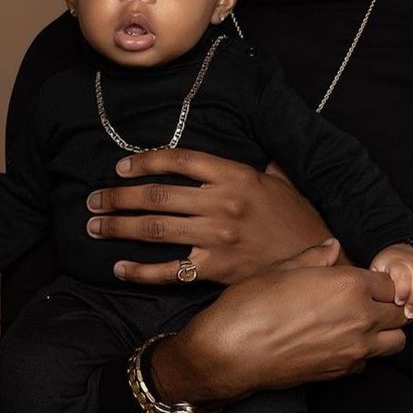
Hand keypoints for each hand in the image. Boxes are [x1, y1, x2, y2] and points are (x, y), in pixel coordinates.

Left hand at [86, 149, 330, 284]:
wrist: (319, 261)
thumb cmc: (296, 218)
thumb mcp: (278, 179)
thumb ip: (254, 162)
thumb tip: (247, 141)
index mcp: (235, 175)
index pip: (179, 160)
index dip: (145, 161)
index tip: (122, 167)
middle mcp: (222, 203)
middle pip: (157, 196)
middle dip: (118, 196)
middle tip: (93, 199)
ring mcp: (217, 238)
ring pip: (155, 229)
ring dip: (119, 226)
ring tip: (94, 226)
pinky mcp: (216, 271)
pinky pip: (168, 270)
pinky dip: (139, 270)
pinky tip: (119, 267)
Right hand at [148, 241, 409, 405]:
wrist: (230, 351)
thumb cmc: (251, 304)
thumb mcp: (283, 269)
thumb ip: (316, 258)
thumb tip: (333, 246)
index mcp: (349, 285)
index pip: (391, 283)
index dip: (380, 279)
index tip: (367, 279)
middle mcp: (360, 318)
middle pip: (401, 312)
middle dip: (390, 304)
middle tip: (368, 299)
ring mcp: (354, 349)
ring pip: (397, 341)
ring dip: (387, 330)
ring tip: (361, 321)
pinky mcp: (342, 372)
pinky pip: (370, 360)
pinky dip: (365, 351)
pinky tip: (341, 341)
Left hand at [370, 243, 412, 319]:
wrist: (399, 250)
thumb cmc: (384, 264)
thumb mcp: (375, 270)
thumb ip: (376, 284)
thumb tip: (375, 303)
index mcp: (397, 262)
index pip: (403, 277)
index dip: (402, 293)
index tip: (398, 302)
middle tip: (406, 313)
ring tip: (412, 311)